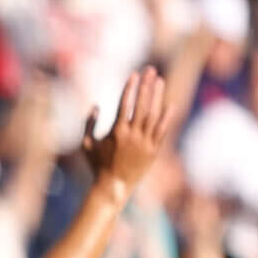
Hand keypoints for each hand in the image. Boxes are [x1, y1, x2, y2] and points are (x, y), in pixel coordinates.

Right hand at [84, 68, 172, 194]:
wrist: (113, 187)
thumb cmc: (97, 166)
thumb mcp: (87, 145)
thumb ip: (89, 125)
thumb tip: (95, 107)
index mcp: (117, 132)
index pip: (126, 104)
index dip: (130, 88)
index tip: (134, 74)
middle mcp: (133, 135)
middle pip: (142, 104)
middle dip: (146, 85)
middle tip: (150, 70)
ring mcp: (145, 142)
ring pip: (154, 114)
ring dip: (157, 96)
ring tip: (160, 80)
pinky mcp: (153, 150)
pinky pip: (162, 129)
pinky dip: (167, 116)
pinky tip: (170, 104)